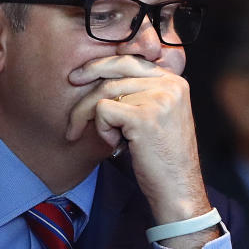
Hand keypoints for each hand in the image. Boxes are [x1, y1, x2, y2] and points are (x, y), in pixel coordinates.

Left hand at [67, 55, 212, 236]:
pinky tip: (115, 144)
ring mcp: (160, 99)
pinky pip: (103, 110)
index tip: (83, 73)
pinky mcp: (145, 117)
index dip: (103, 64)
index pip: (132, 60)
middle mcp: (171, 85)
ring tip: (104, 138)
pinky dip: (102, 129)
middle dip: (88, 74)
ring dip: (91, 114)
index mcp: (175, 81)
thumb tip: (101, 76)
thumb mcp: (155, 116)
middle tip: (71, 81)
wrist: (177, 189)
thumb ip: (139, 93)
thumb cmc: (161, 158)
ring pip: (105, 91)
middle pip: (116, 69)